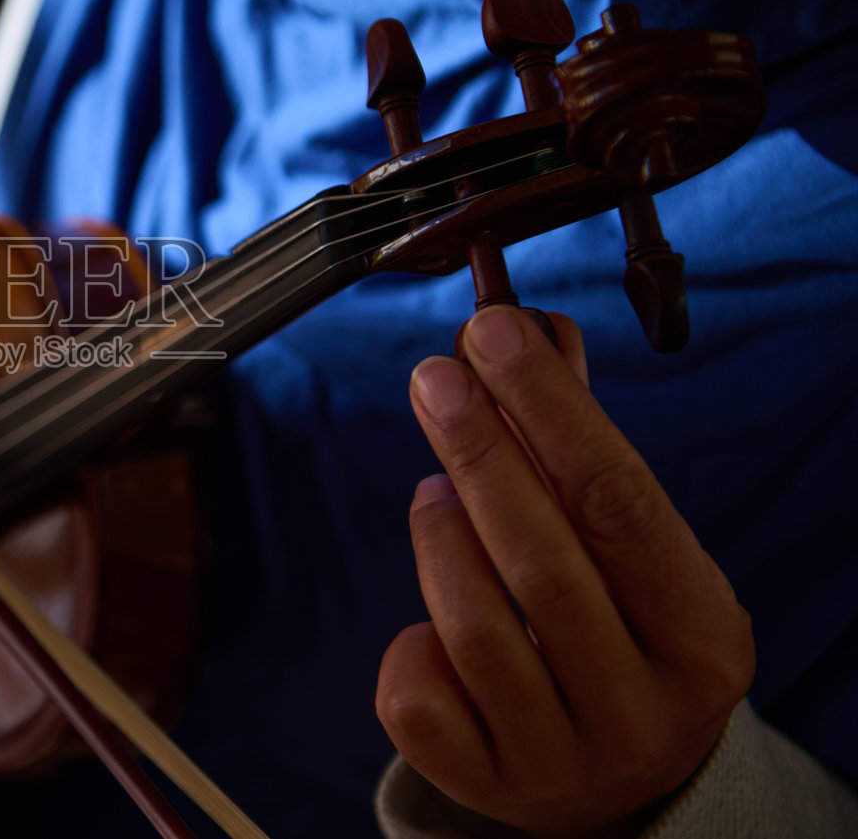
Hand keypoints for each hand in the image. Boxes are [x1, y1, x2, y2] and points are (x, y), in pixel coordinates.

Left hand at [377, 306, 754, 838]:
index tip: (494, 332)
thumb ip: (575, 441)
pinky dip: (410, 641)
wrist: (618, 775)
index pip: (620, 504)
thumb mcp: (626, 547)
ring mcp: (561, 758)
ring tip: (432, 488)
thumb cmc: (621, 627)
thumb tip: (532, 327)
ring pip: (475, 629)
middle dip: (480, 452)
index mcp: (701, 638)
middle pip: (543, 563)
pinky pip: (418, 696)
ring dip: (439, 538)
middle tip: (432, 376)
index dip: (551, 409)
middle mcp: (642, 709)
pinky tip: (428, 616)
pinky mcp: (484, 784)